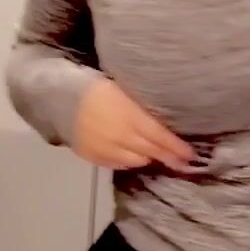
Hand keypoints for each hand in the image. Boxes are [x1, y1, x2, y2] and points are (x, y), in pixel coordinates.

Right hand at [73, 78, 194, 170]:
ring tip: (160, 157)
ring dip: (149, 158)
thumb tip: (166, 118)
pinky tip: (136, 157)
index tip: (191, 154)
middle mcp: (118, 134)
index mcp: (127, 114)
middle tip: (185, 162)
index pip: (159, 136)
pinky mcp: (92, 156)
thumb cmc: (96, 86)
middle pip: (150, 150)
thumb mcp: (122, 89)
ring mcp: (104, 148)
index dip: (176, 147)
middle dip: (169, 157)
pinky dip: (129, 161)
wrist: (58, 97)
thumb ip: (142, 106)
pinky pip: (117, 164)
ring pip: (135, 160)